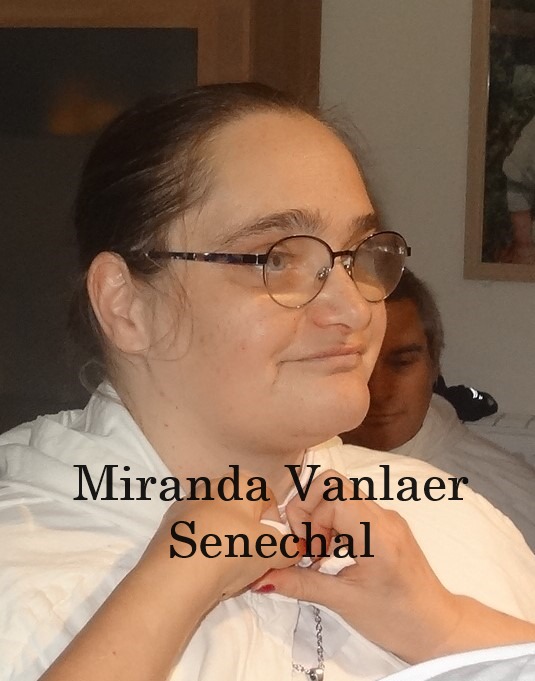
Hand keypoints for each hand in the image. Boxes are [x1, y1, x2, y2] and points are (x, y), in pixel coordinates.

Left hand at [140, 473, 301, 607]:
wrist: (175, 574)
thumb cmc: (231, 551)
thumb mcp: (273, 551)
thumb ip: (288, 548)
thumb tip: (293, 548)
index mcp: (241, 481)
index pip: (268, 498)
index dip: (276, 526)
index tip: (274, 549)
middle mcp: (213, 484)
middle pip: (242, 511)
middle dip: (250, 535)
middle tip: (253, 563)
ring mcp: (187, 503)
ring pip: (218, 524)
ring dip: (226, 543)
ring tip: (228, 572)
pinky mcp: (168, 526)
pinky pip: (196, 537)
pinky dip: (204, 551)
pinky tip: (205, 572)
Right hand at [254, 471, 459, 662]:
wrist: (438, 628)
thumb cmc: (396, 618)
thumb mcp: (343, 602)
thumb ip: (300, 583)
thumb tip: (261, 577)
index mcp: (377, 532)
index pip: (331, 497)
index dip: (309, 518)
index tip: (306, 551)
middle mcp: (383, 516)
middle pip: (333, 484)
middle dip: (309, 510)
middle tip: (306, 545)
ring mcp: (387, 518)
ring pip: (341, 495)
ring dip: (320, 518)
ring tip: (317, 554)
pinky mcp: (387, 525)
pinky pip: (352, 509)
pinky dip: (333, 525)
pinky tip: (330, 554)